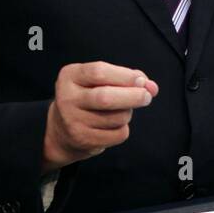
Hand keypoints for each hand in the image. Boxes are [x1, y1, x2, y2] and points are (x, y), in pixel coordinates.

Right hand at [42, 62, 158, 172]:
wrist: (62, 129)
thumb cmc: (88, 97)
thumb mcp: (99, 80)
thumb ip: (125, 78)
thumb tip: (151, 86)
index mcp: (70, 76)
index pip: (99, 72)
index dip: (125, 76)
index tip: (142, 80)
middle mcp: (67, 98)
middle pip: (105, 98)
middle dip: (133, 96)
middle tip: (147, 96)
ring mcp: (73, 121)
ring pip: (116, 117)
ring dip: (128, 113)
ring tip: (121, 111)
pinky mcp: (83, 139)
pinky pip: (117, 134)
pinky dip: (123, 129)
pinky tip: (113, 125)